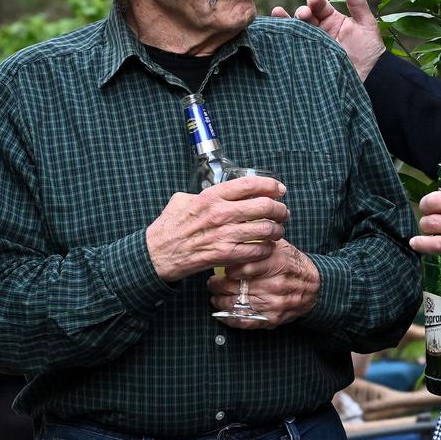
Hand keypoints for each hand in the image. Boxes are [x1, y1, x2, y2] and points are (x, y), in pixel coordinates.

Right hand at [146, 176, 289, 281]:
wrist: (157, 254)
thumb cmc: (169, 227)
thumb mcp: (182, 200)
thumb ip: (202, 194)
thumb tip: (216, 192)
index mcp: (211, 196)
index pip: (249, 184)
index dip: (270, 185)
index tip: (279, 188)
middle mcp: (220, 213)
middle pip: (264, 206)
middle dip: (280, 209)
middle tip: (283, 212)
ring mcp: (224, 234)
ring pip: (265, 229)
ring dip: (277, 230)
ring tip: (278, 230)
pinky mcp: (225, 255)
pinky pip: (257, 250)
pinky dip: (266, 249)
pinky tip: (266, 247)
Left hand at [207, 241, 320, 327]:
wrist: (314, 288)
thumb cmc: (293, 264)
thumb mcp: (281, 246)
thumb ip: (260, 241)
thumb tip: (236, 232)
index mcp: (277, 263)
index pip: (244, 266)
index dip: (228, 268)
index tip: (222, 267)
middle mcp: (276, 284)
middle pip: (235, 286)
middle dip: (218, 285)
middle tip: (212, 282)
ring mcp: (274, 303)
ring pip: (236, 304)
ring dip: (220, 300)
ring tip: (215, 295)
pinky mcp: (272, 318)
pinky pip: (244, 321)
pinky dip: (229, 318)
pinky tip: (222, 311)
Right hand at [269, 0, 385, 79]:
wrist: (370, 79)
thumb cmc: (370, 51)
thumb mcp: (366, 24)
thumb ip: (357, 2)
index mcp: (333, 19)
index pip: (319, 5)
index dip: (315, 0)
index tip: (314, 1)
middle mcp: (320, 30)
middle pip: (304, 16)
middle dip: (301, 12)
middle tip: (302, 15)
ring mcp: (313, 44)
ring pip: (296, 29)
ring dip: (286, 21)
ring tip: (277, 14)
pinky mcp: (308, 58)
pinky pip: (294, 47)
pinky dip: (284, 39)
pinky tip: (275, 34)